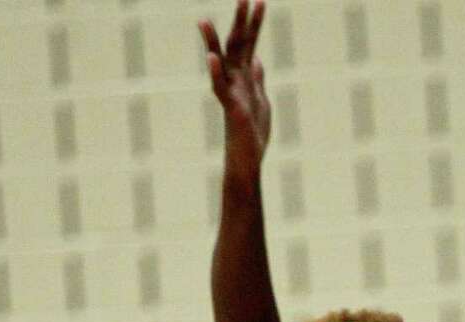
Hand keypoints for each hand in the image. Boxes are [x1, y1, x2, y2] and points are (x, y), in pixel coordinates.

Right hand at [199, 2, 270, 171]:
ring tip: (203, 20)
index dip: (254, 23)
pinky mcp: (230, 109)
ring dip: (213, 42)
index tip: (259, 0)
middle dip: (241, 22)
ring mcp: (231, 93)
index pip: (249, 44)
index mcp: (244, 77)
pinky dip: (215, 73)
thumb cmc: (253, 134)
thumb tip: (256, 60)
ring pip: (221, 64)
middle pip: (236, 45)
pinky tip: (212, 58)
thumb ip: (257, 79)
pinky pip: (220, 89)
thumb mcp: (261, 101)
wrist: (249, 161)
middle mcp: (235, 81)